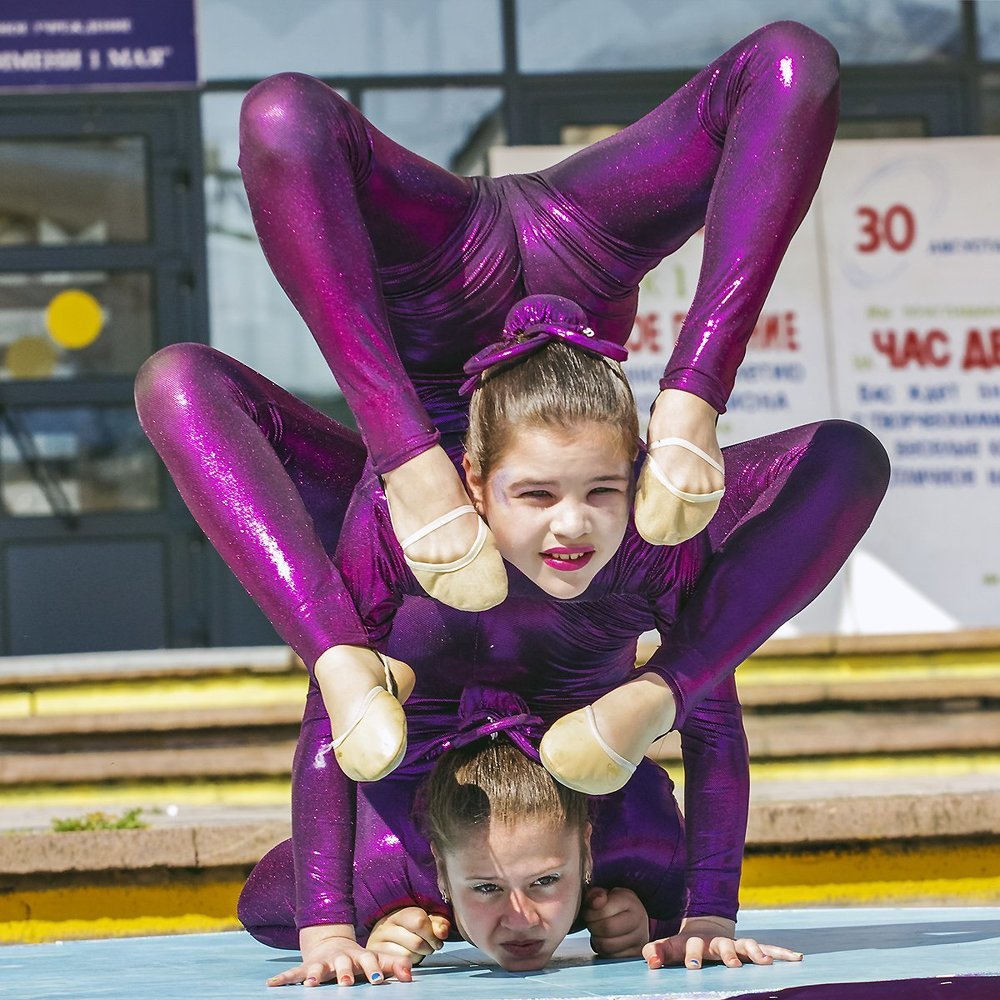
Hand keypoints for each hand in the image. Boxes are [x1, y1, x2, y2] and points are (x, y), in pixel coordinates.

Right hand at [266, 924, 411, 986]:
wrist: (330, 941)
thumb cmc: (357, 958)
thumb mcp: (375, 958)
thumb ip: (394, 964)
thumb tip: (411, 976)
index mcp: (359, 956)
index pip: (369, 960)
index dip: (374, 969)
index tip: (377, 980)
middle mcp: (341, 958)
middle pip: (343, 965)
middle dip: (344, 973)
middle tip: (345, 983)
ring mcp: (323, 962)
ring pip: (318, 968)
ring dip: (314, 975)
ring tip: (310, 983)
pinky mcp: (306, 966)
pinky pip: (293, 973)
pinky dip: (283, 978)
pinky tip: (271, 984)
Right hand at [367, 906, 450, 963]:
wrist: (381, 936)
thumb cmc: (407, 928)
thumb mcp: (423, 920)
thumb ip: (437, 923)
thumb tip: (442, 932)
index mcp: (399, 912)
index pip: (420, 921)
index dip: (433, 933)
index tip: (438, 939)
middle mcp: (385, 925)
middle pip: (417, 942)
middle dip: (428, 948)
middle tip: (428, 946)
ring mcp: (377, 942)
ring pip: (408, 957)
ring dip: (418, 957)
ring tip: (416, 952)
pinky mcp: (374, 958)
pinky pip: (393, 965)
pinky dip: (403, 966)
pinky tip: (401, 962)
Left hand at [583, 886, 648, 957]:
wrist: (634, 916)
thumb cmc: (615, 903)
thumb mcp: (605, 893)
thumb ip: (596, 894)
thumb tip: (596, 901)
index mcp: (630, 901)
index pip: (603, 910)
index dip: (589, 913)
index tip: (588, 911)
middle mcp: (639, 920)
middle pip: (606, 929)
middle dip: (592, 926)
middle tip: (591, 922)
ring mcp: (640, 939)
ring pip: (607, 946)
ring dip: (596, 939)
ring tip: (598, 931)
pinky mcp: (636, 955)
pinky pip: (612, 957)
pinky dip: (603, 950)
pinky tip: (605, 940)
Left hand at [643, 915, 803, 970]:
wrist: (706, 928)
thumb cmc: (685, 944)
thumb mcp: (669, 946)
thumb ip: (657, 952)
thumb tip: (649, 961)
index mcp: (697, 942)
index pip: (692, 946)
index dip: (691, 954)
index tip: (691, 965)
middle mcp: (718, 942)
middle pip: (723, 946)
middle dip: (727, 954)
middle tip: (731, 963)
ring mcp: (736, 944)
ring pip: (747, 946)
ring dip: (756, 952)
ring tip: (764, 962)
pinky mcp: (749, 948)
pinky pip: (769, 950)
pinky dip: (782, 953)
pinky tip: (797, 958)